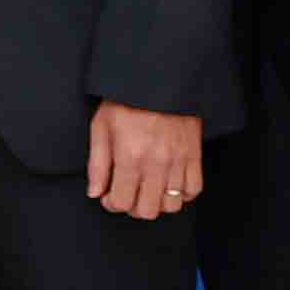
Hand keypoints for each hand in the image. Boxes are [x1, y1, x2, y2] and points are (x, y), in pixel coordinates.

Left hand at [83, 100, 205, 220]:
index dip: (111, 204)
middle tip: (127, 193)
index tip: (108, 195)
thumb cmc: (127, 100)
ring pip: (171, 205)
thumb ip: (97, 164)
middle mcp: (155, 164)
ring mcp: (178, 161)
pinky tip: (169, 184)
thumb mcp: (101, 126)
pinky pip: (193, 190)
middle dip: (132, 207)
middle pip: (146, 210)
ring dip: (157, 203)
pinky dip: (182, 194)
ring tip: (147, 190)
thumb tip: (94, 192)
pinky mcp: (194, 155)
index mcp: (129, 157)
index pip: (121, 202)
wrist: (160, 79)